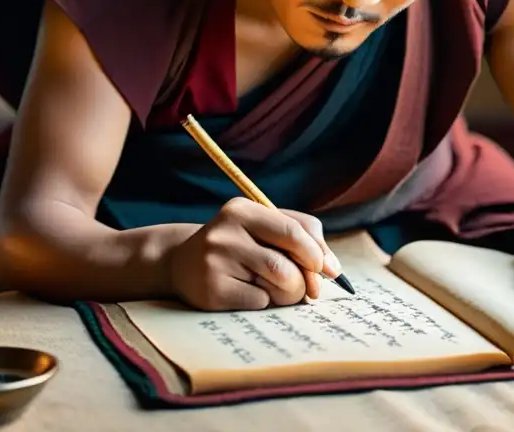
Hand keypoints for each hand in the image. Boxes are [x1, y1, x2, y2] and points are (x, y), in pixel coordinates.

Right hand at [167, 197, 341, 310]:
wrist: (180, 263)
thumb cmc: (236, 244)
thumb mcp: (262, 227)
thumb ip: (301, 235)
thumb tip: (332, 268)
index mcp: (242, 210)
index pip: (293, 231)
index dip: (317, 253)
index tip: (328, 270)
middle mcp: (226, 232)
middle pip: (288, 264)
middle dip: (307, 280)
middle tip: (311, 289)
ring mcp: (216, 262)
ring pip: (279, 284)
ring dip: (290, 293)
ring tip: (278, 289)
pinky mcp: (212, 291)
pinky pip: (260, 303)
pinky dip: (265, 303)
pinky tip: (249, 294)